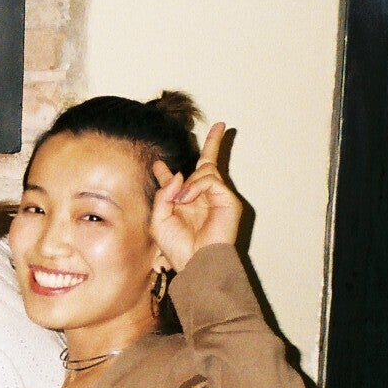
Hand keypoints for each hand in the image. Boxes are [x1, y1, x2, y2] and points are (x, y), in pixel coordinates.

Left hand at [150, 123, 243, 271]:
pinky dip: (197, 186)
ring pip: (206, 170)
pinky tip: (188, 199)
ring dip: (189, 183)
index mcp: (184, 203)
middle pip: (208, 164)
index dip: (167, 172)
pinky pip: (210, 179)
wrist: (196, 261)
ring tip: (181, 200)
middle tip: (220, 125)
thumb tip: (179, 174)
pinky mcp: (229, 200)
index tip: (158, 163)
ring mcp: (218, 197)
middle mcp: (202, 197)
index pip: (179, 181)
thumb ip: (164, 194)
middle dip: (214, 143)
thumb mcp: (158, 218)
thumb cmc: (177, 246)